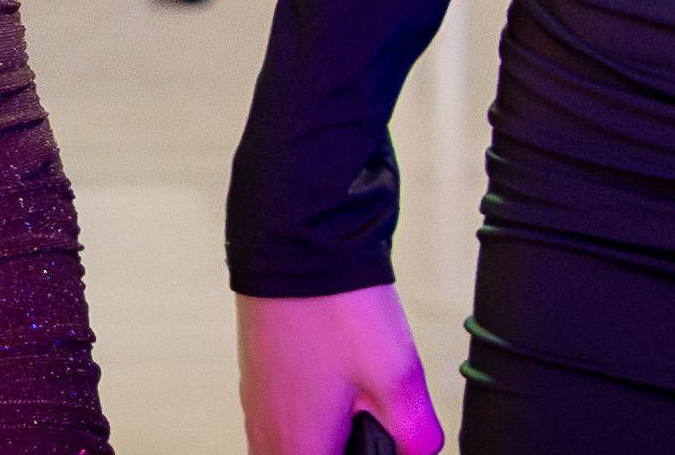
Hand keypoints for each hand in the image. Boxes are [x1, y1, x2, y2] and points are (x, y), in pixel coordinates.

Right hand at [238, 287, 442, 454]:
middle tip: (372, 417)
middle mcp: (267, 434)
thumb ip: (415, 434)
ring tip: (359, 400)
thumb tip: (417, 454)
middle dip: (349, 447)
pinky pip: (286, 418)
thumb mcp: (398, 378)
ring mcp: (256, 406)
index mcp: (299, 446)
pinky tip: (338, 382)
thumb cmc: (336, 307)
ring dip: (330, 432)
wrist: (298, 241)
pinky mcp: (257, 381)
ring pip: (297, 445)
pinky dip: (314, 413)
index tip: (384, 441)